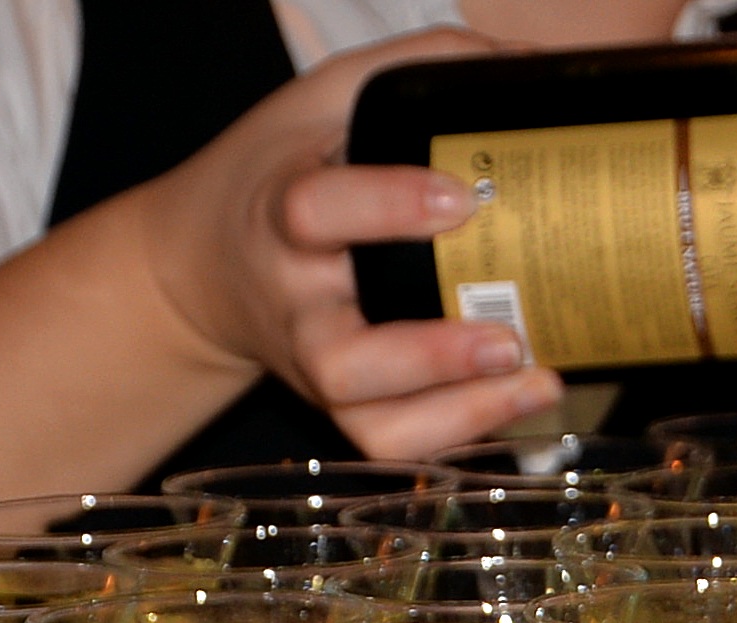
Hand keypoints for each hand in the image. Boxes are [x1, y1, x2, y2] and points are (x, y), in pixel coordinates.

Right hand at [123, 32, 561, 457]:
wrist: (203, 261)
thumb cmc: (286, 166)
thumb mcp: (332, 99)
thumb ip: (419, 69)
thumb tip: (531, 67)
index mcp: (280, 209)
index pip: (315, 211)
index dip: (386, 207)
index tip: (460, 198)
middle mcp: (292, 300)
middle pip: (341, 351)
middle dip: (428, 353)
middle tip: (509, 335)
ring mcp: (313, 363)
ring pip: (367, 413)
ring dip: (453, 408)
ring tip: (532, 376)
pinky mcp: (338, 403)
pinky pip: (390, 442)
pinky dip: (456, 434)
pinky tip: (522, 403)